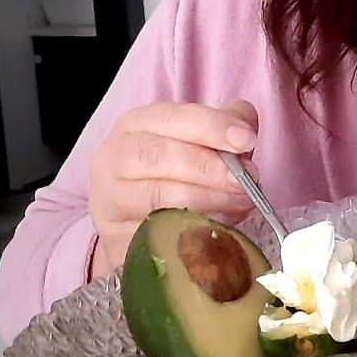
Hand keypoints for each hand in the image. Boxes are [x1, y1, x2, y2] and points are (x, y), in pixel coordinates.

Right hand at [88, 99, 260, 280]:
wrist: (131, 223)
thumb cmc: (169, 176)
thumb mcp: (195, 144)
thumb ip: (223, 128)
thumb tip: (246, 125)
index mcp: (135, 124)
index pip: (171, 117)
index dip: (211, 127)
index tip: (246, 140)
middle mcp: (114, 158)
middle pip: (157, 156)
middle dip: (208, 168)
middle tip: (245, 182)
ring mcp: (110, 201)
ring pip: (154, 196)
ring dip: (204, 199)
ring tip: (239, 204)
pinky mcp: (115, 238)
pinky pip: (152, 235)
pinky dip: (187, 231)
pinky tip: (214, 229)